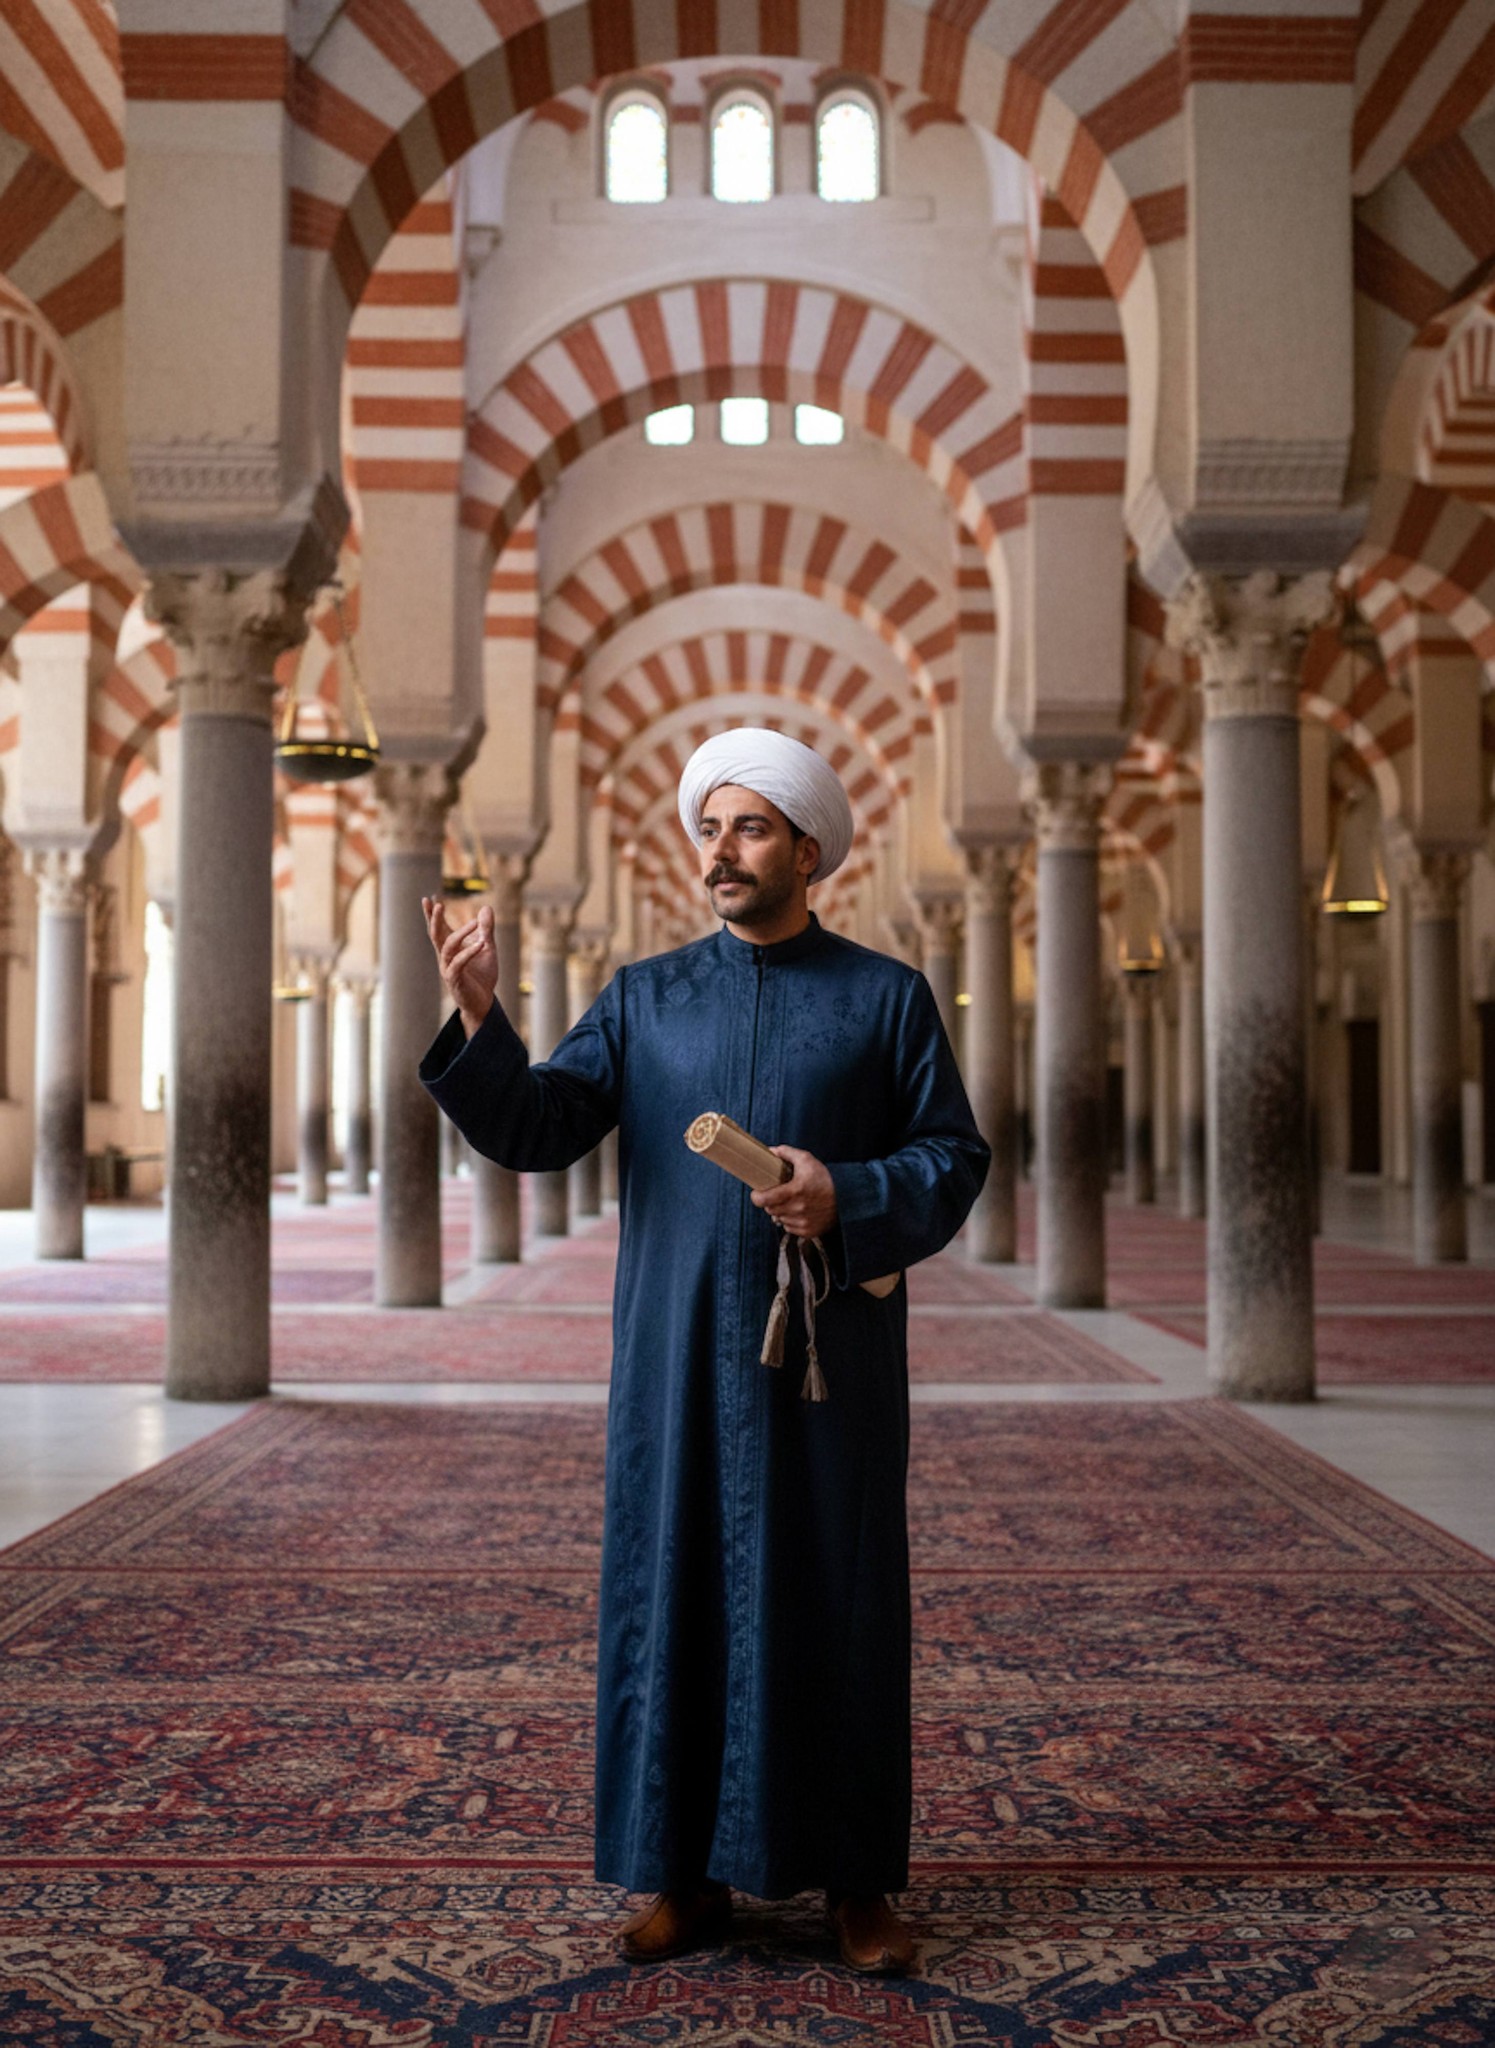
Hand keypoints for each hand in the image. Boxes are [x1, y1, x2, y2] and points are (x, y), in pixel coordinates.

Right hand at [422, 896, 497, 1036]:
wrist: (483, 1002)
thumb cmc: (482, 975)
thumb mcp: (487, 948)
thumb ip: (486, 929)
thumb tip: (486, 908)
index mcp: (450, 948)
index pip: (438, 928)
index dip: (432, 914)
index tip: (428, 899)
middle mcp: (445, 956)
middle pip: (435, 935)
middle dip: (435, 919)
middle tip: (438, 904)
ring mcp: (448, 968)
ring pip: (448, 947)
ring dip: (461, 933)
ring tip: (475, 922)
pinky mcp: (455, 980)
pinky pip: (459, 963)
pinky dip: (469, 952)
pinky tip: (480, 944)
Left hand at [751, 1145, 837, 1238]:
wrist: (848, 1197)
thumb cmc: (826, 1178)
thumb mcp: (807, 1160)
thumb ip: (787, 1153)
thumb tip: (770, 1151)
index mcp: (794, 1191)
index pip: (763, 1200)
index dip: (756, 1196)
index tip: (758, 1192)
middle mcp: (797, 1209)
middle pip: (769, 1209)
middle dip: (770, 1201)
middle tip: (777, 1193)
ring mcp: (802, 1222)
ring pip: (779, 1218)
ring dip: (780, 1211)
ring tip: (790, 1201)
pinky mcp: (808, 1232)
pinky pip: (789, 1227)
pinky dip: (790, 1220)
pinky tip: (799, 1211)